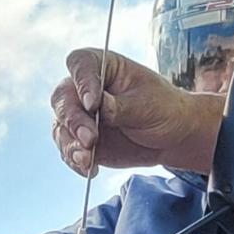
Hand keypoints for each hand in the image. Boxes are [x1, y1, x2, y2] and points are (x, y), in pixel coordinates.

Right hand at [50, 49, 213, 175]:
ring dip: (70, 144)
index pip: (80, 64)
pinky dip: (75, 160)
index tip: (93, 103)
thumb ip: (119, 106)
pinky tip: (88, 169)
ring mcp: (81, 115)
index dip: (82, 82)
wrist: (172, 136)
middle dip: (73, 120)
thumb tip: (97, 105)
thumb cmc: (163, 108)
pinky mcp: (81, 139)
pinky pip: (69, 149)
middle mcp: (85, 88)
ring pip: (61, 127)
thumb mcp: (147, 105)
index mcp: (103, 66)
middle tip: (90, 139)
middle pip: (63, 98)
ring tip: (87, 159)